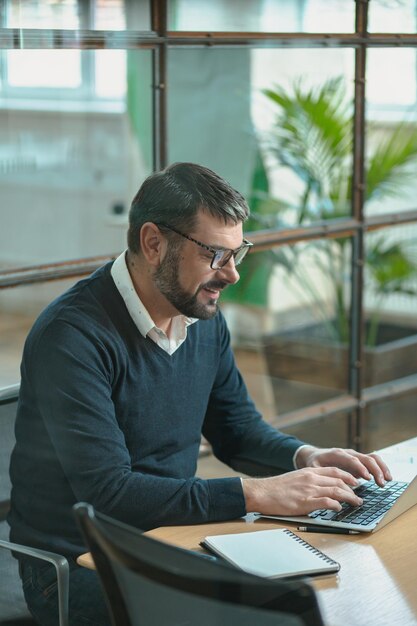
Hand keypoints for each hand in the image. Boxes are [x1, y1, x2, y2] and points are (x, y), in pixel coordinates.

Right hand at [242, 467, 362, 515]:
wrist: (262, 492)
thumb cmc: (276, 488)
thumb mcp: (294, 478)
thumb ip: (308, 481)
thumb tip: (321, 489)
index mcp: (308, 472)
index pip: (334, 471)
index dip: (348, 476)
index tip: (355, 482)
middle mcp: (311, 479)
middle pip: (339, 481)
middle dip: (352, 489)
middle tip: (359, 497)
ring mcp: (309, 490)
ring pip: (336, 491)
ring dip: (350, 498)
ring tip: (356, 503)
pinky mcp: (305, 503)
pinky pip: (326, 502)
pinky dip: (335, 505)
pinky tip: (339, 509)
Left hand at [296, 446, 391, 486]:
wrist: (314, 455)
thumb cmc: (314, 463)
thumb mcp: (313, 468)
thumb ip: (320, 475)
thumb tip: (327, 485)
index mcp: (337, 454)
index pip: (352, 459)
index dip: (360, 468)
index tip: (367, 478)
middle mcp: (348, 453)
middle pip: (365, 458)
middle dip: (375, 470)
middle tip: (381, 483)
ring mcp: (355, 456)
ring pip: (372, 458)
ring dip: (381, 468)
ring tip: (387, 480)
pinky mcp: (359, 461)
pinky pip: (373, 461)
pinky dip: (381, 468)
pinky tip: (386, 478)